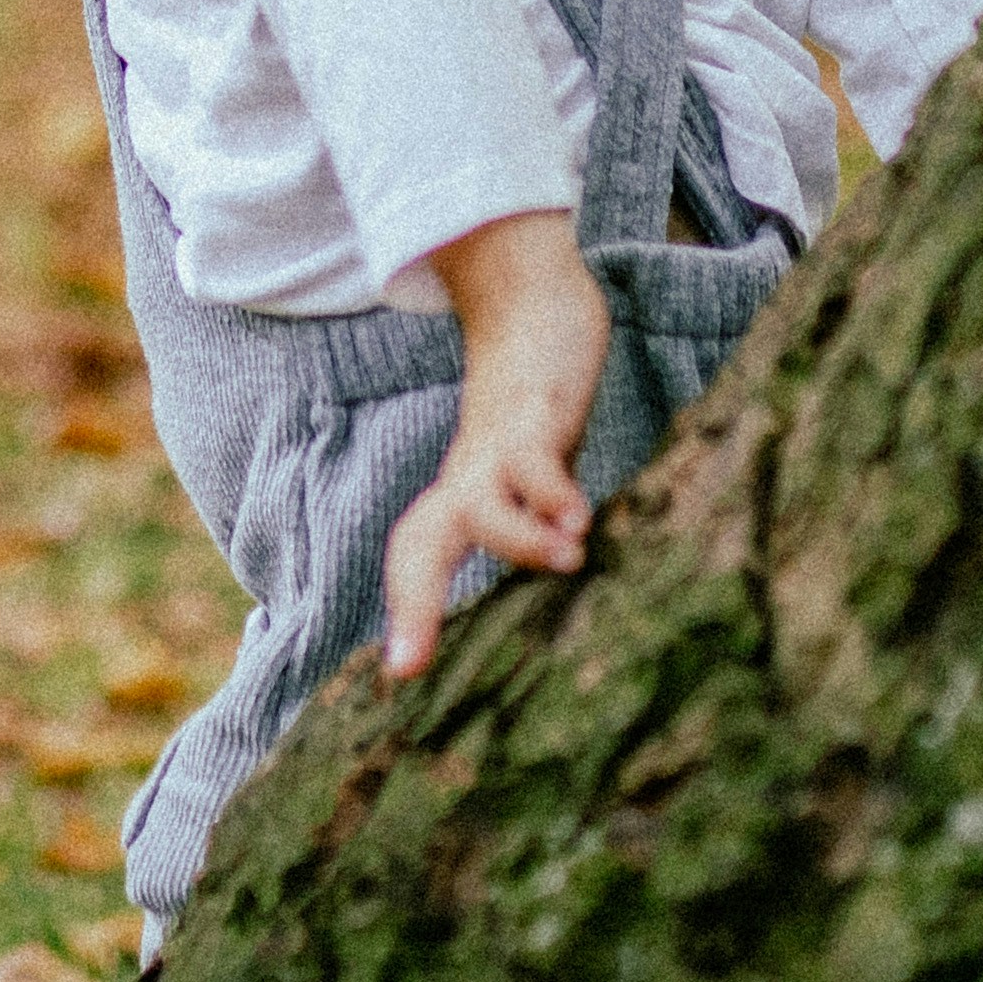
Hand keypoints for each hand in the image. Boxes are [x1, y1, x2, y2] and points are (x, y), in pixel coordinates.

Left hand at [384, 212, 608, 675]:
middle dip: (416, 604)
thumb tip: (566, 572)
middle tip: (411, 666)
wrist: (537, 304)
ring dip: (516, 539)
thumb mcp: (531, 468)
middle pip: (419, 543)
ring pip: (478, 502)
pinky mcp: (537, 406)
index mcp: (465, 494)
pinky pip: (535, 454)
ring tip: (567, 560)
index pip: (416, 556)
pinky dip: (551, 488)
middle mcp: (471, 473)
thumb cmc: (537, 404)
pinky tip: (581, 516)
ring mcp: (499, 441)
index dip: (409, 613)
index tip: (401, 677)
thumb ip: (538, 521)